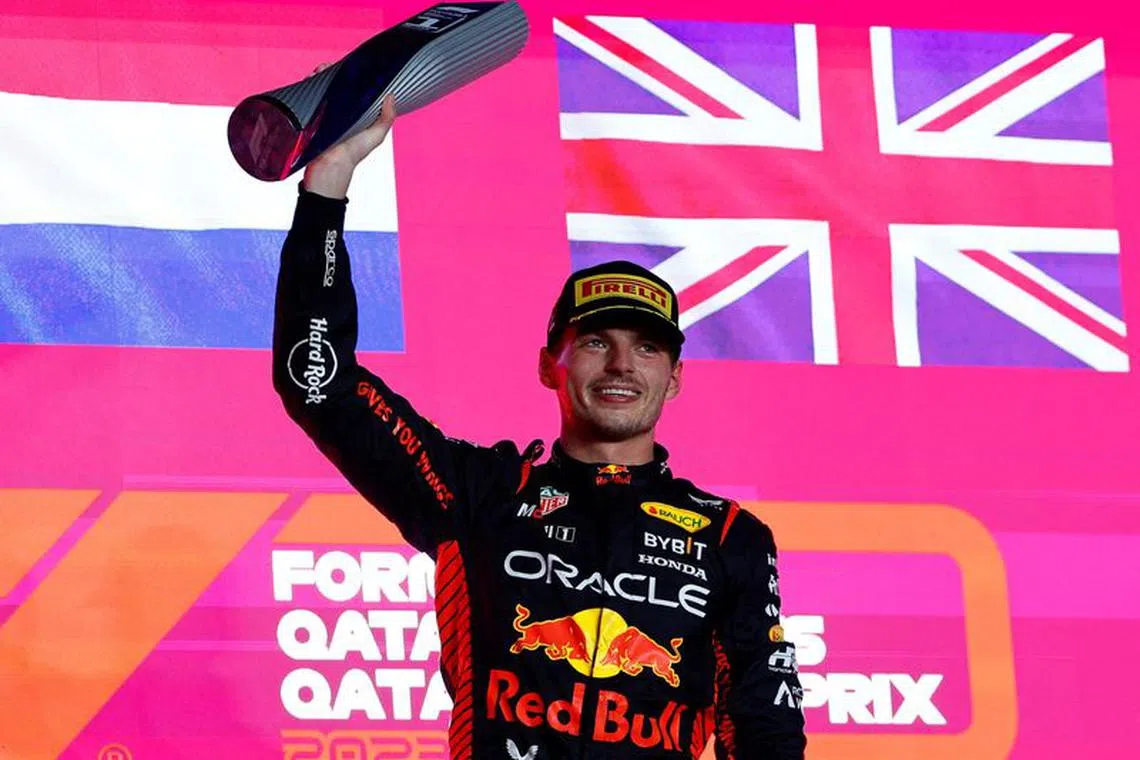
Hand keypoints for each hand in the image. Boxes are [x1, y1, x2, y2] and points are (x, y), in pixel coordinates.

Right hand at [302, 63, 397, 198]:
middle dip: (333, 74)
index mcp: (356, 114)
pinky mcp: (311, 117)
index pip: (355, 90)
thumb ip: (386, 118)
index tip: (352, 66)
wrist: (329, 168)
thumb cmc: (353, 154)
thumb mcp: (376, 136)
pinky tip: (310, 79)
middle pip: (336, 87)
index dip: (353, 77)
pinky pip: (308, 98)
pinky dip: (308, 87)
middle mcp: (341, 112)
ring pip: (321, 90)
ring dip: (319, 78)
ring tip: (320, 71)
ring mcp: (325, 114)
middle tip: (331, 66)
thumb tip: (391, 96)